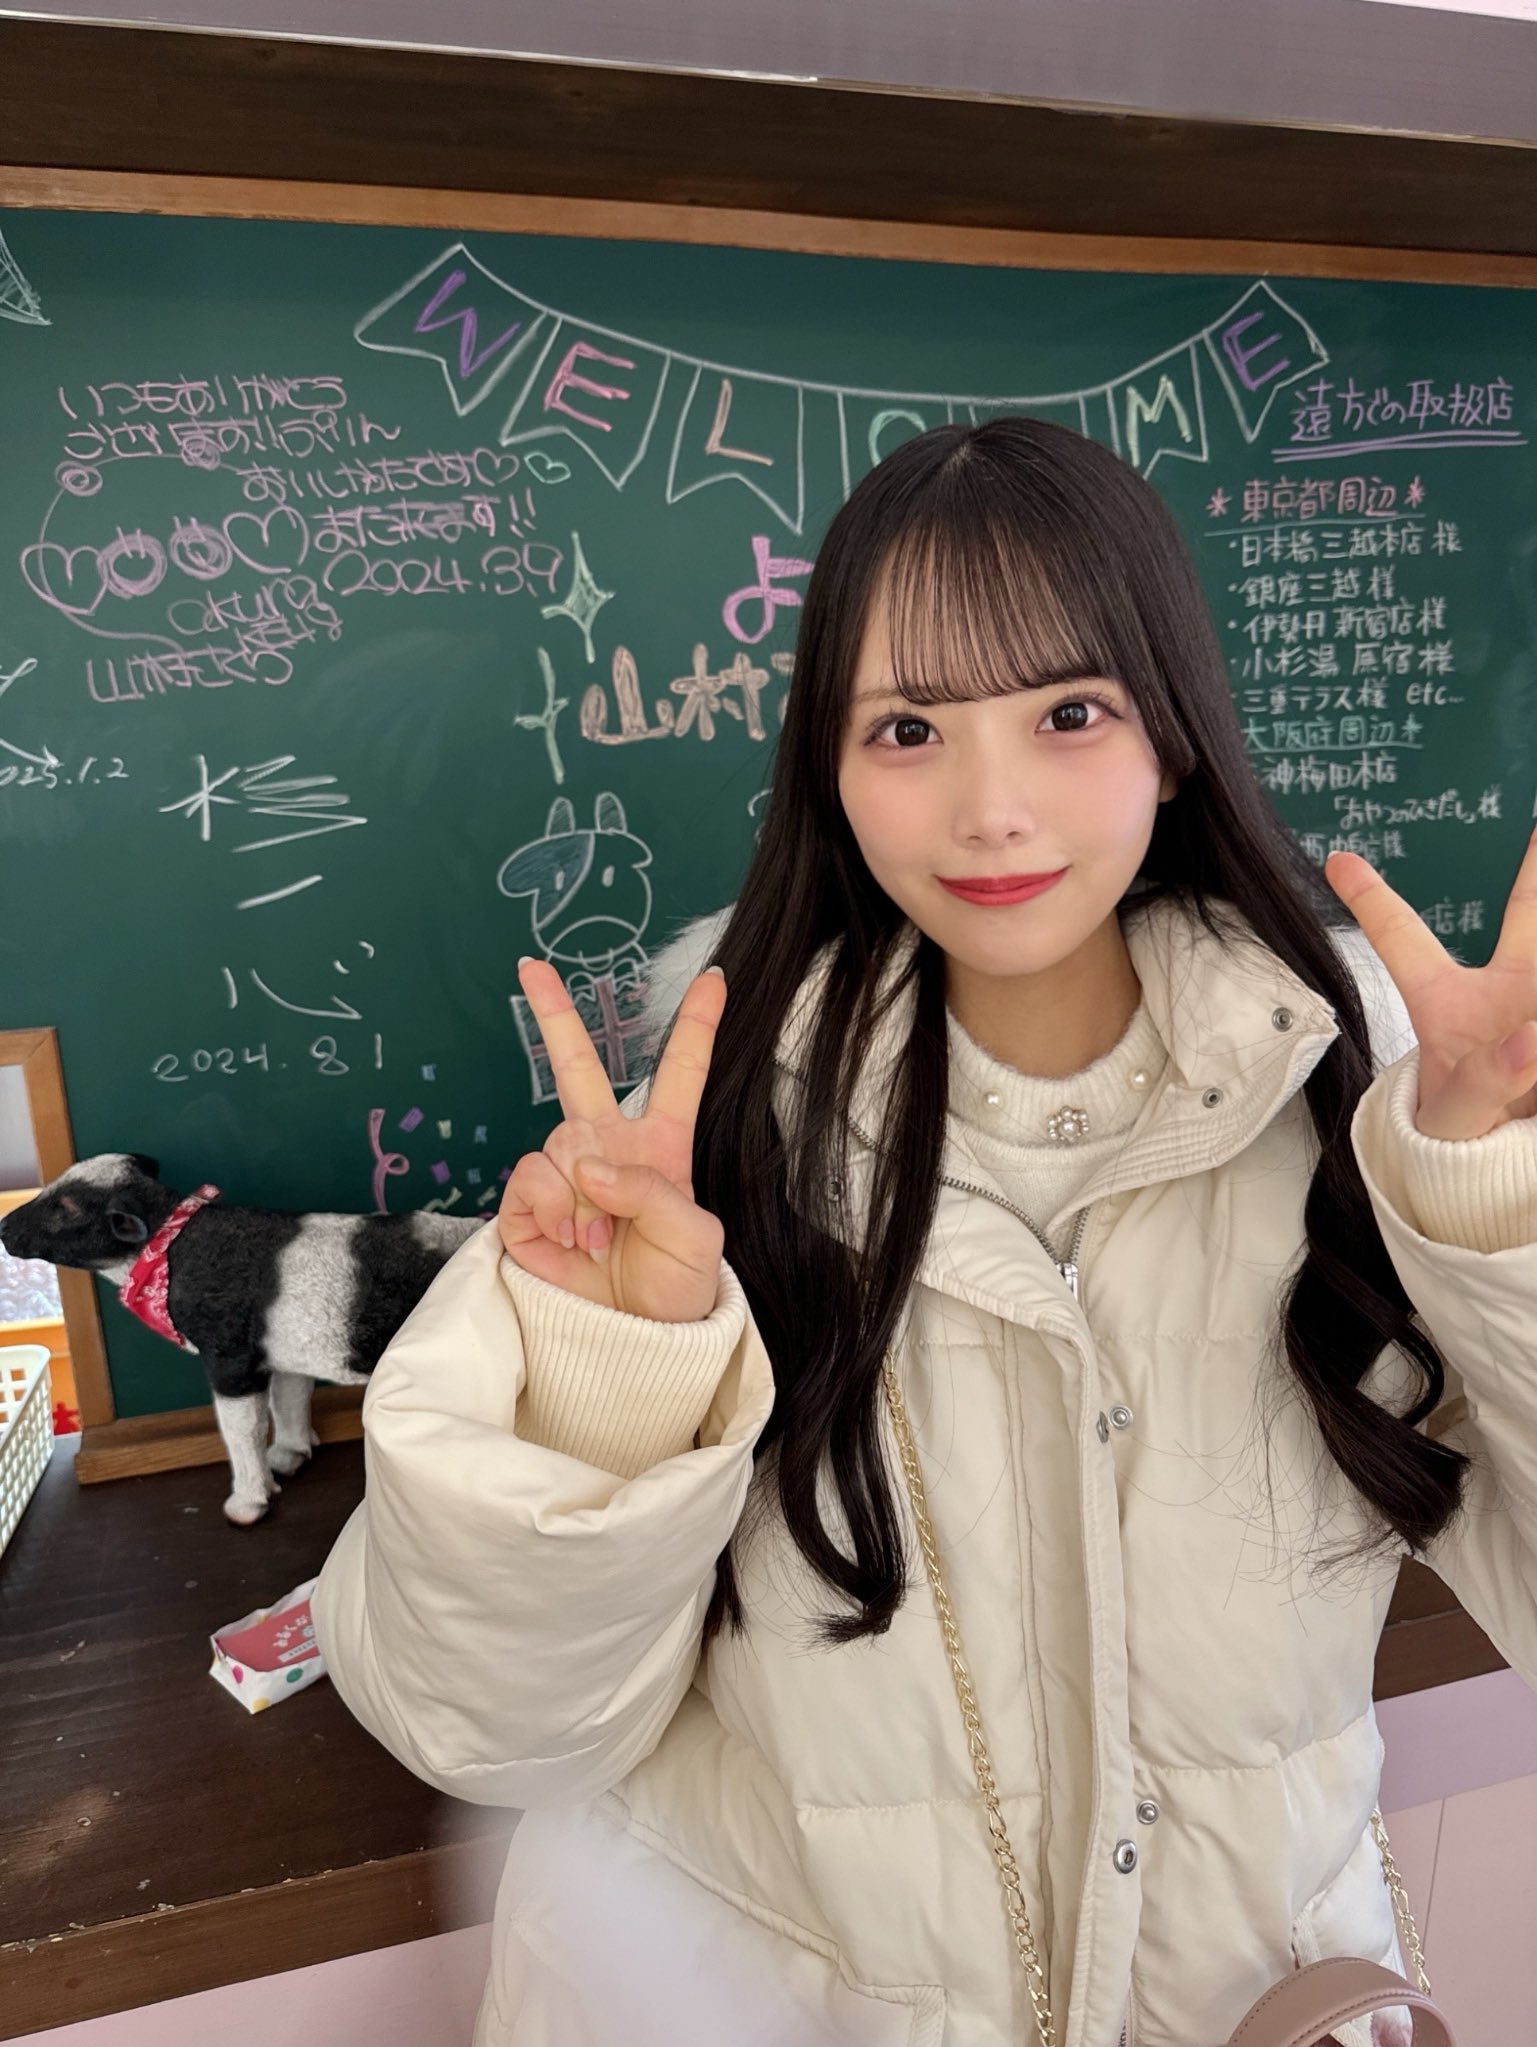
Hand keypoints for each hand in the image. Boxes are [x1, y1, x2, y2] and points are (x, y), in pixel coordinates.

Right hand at [497, 957, 726, 1319]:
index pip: (681, 1073)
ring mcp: (565, 1177)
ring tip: (596, 1236)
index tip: (714, 978)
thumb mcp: (696, 1240)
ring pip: (559, 1140)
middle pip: (577, 1068)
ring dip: (579, 1191)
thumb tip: (591, 1167)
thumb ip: (651, 1191)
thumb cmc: (677, 1293)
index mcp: (663, 1147)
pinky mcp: (526, 1209)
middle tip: (531, 967)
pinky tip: (566, 1237)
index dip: (697, 1025)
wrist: (632, 1345)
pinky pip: (527, 1176)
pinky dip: (548, 1205)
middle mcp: (610, 1150)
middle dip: (554, 1015)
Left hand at [1324, 826, 1536, 1138]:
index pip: (1403, 941)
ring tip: (1526, 1039)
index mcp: (1445, 1003)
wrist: (1501, 1165)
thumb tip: (1528, 1041)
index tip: (1336, 860)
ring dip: (1533, 982)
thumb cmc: (1462, 1129)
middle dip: (1536, 866)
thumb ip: (1488, 1080)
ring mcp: (1533, 1002)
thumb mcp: (1461, 1113)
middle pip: (1527, 912)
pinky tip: (1533, 1042)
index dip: (1372, 900)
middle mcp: (1504, 990)